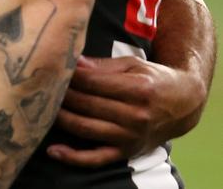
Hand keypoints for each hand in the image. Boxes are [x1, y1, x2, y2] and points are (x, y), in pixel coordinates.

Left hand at [47, 54, 205, 166]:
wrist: (182, 105)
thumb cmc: (153, 79)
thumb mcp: (132, 65)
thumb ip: (102, 66)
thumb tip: (75, 63)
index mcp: (138, 90)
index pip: (92, 82)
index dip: (69, 75)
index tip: (53, 67)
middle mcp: (135, 116)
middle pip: (86, 104)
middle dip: (61, 93)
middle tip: (40, 84)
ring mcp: (130, 137)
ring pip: (86, 128)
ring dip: (60, 118)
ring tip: (40, 107)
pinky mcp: (125, 152)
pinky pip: (96, 158)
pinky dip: (73, 157)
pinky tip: (53, 150)